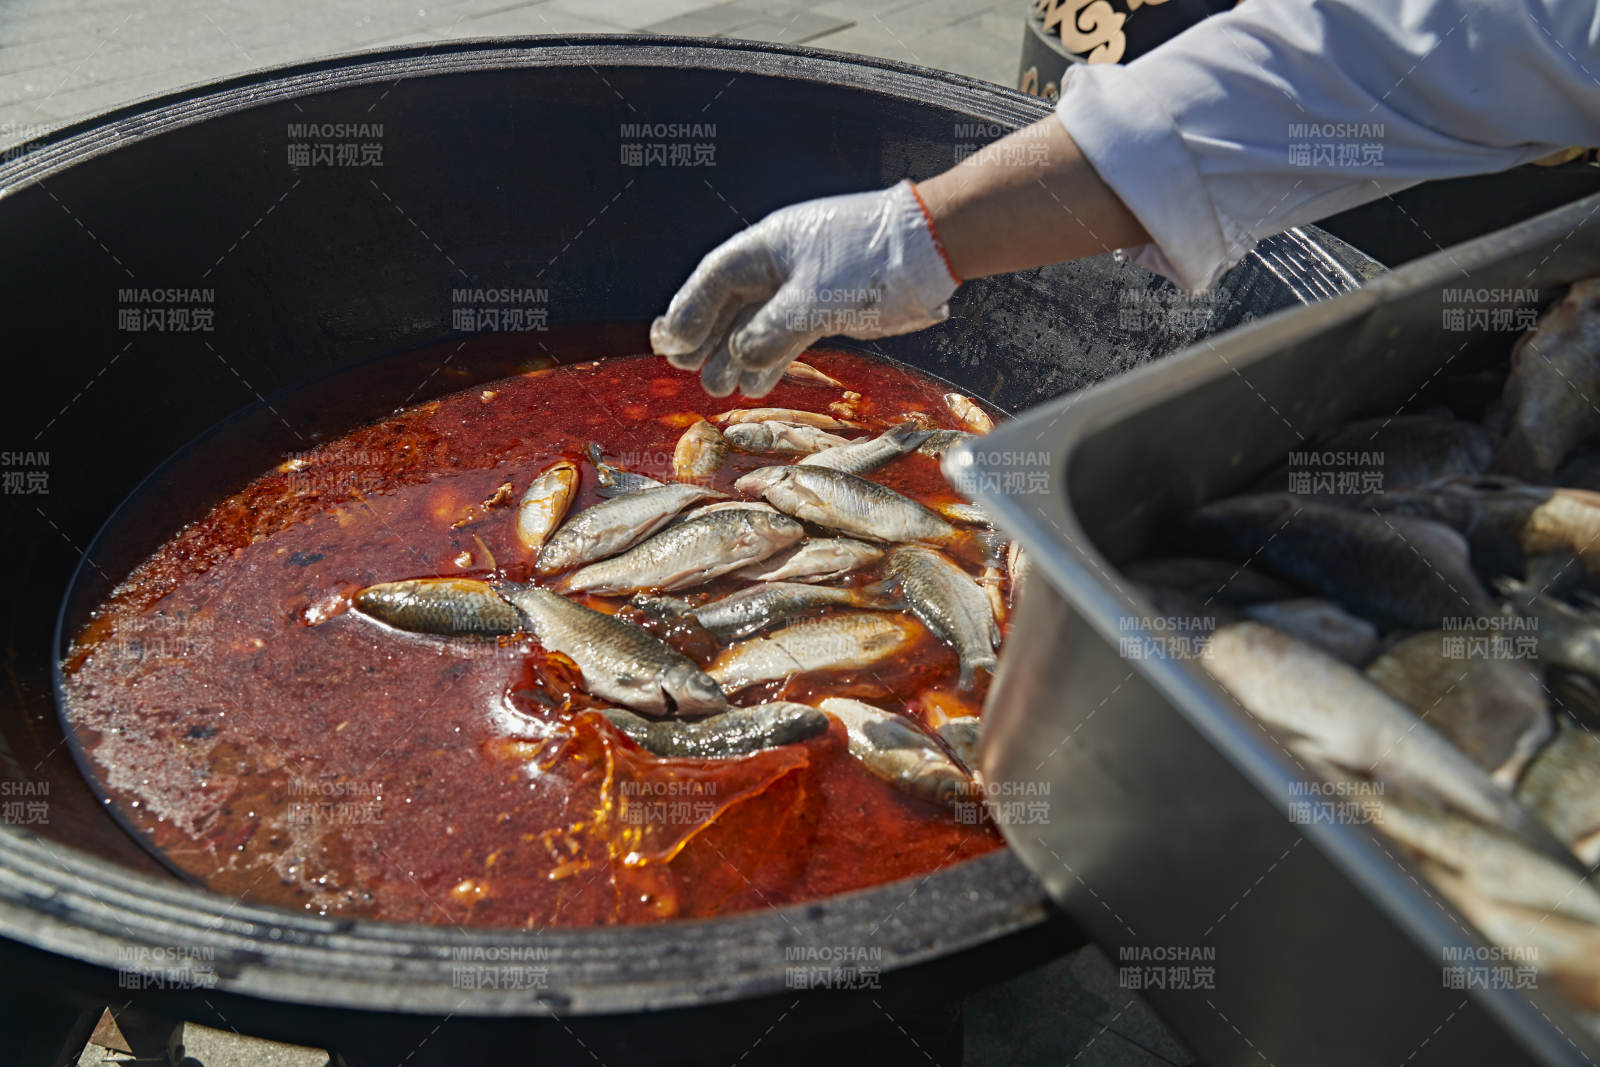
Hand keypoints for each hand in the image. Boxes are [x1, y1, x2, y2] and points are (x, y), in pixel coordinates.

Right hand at [650, 179, 961, 396]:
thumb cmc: (871, 261)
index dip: (689, 312)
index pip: (715, 279)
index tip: (671, 345)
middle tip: (681, 368)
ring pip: (757, 322)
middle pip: (729, 302)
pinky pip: (786, 333)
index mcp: (768, 246)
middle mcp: (780, 264)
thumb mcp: (814, 299)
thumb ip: (771, 331)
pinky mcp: (827, 305)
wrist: (931, 248)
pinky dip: (771, 358)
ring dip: (736, 355)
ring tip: (717, 388)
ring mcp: (803, 285)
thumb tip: (739, 358)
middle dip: (705, 337)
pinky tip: (757, 384)